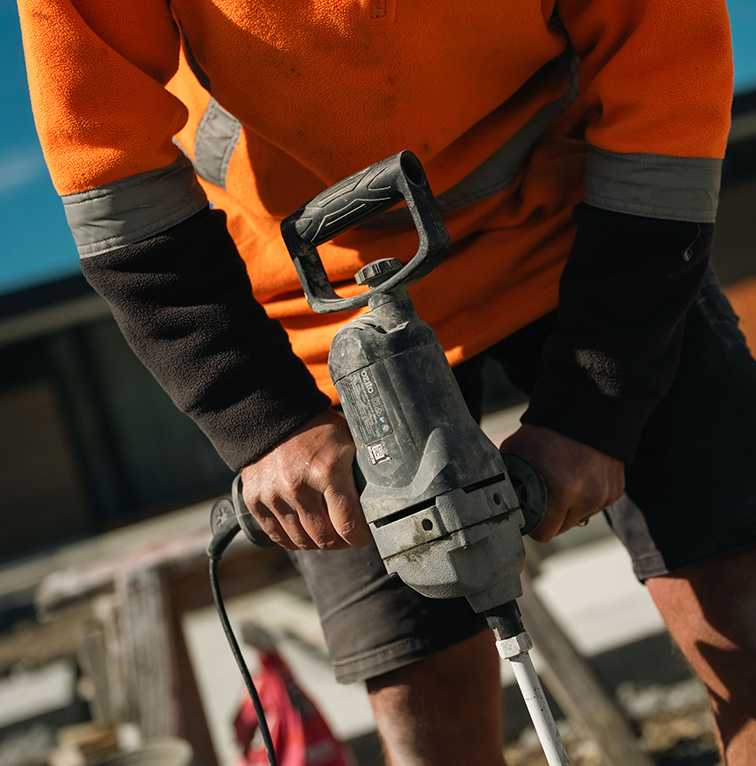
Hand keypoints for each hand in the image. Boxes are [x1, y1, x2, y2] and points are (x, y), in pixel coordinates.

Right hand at [240, 409, 371, 549]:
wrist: (274, 414)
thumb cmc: (317, 429)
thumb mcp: (349, 443)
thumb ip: (362, 473)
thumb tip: (384, 499)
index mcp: (327, 471)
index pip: (348, 526)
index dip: (360, 538)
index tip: (364, 536)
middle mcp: (298, 486)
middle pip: (324, 539)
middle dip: (341, 542)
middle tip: (346, 535)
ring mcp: (274, 495)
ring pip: (301, 542)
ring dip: (317, 542)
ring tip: (326, 531)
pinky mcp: (255, 500)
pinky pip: (277, 536)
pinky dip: (292, 539)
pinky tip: (303, 531)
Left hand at [499, 424, 624, 542]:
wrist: (586, 410)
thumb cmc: (546, 431)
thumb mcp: (516, 452)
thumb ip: (507, 477)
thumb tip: (495, 494)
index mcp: (562, 492)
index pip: (544, 533)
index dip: (533, 525)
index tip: (529, 513)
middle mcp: (587, 498)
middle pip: (561, 528)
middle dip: (550, 516)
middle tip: (543, 494)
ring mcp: (604, 496)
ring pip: (579, 518)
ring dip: (569, 507)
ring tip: (562, 481)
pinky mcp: (616, 491)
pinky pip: (595, 506)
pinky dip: (585, 497)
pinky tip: (578, 476)